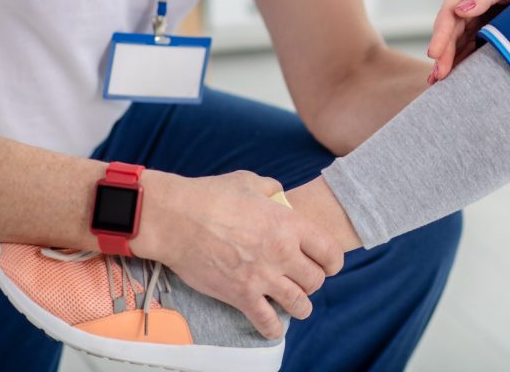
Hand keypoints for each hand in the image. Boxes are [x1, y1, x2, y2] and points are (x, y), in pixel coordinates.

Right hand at [133, 170, 343, 338]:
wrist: (176, 219)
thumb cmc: (211, 196)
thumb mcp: (249, 181)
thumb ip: (271, 189)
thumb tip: (277, 193)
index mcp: (289, 224)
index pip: (330, 252)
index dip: (333, 262)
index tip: (328, 265)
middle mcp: (282, 253)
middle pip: (316, 281)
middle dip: (313, 282)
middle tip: (303, 281)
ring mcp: (262, 277)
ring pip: (299, 304)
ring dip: (299, 306)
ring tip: (295, 304)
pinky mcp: (240, 295)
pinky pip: (266, 321)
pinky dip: (272, 327)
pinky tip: (272, 325)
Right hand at [427, 0, 509, 82]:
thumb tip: (461, 11)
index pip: (449, 13)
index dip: (441, 35)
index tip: (435, 53)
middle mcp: (465, 2)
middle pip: (450, 31)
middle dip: (443, 53)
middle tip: (439, 76)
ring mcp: (473, 16)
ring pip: (457, 41)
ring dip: (448, 60)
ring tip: (439, 82)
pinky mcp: (484, 27)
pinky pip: (470, 45)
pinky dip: (462, 59)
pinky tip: (455, 75)